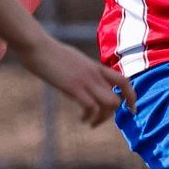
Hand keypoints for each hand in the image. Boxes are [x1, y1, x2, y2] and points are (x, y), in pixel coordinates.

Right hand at [11, 35, 137, 125]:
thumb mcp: (73, 61)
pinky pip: (91, 107)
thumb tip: (82, 82)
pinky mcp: (73, 86)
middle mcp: (95, 74)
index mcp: (96, 67)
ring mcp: (85, 80)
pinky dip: (88, 117)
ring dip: (101, 118)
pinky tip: (81, 119)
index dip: (132, 96)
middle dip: (110, 115)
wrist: (37, 45)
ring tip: (89, 123)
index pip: (123, 81)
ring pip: (109, 104)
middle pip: (117, 99)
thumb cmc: (49, 53)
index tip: (131, 109)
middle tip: (97, 121)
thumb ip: (83, 71)